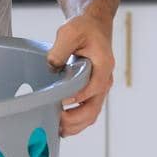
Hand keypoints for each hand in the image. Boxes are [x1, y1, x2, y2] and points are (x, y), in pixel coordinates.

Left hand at [44, 13, 115, 137]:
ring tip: (56, 129)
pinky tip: (59, 125)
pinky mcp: (92, 92)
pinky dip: (75, 121)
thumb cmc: (83, 28)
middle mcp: (104, 81)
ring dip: (75, 125)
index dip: (77, 97)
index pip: (93, 88)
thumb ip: (60, 50)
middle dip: (75, 119)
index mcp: (103, 66)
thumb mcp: (69, 32)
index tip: (60, 102)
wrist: (93, 26)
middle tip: (55, 122)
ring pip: (91, 114)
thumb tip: (52, 69)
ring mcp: (99, 89)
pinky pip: (86, 112)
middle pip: (93, 109)